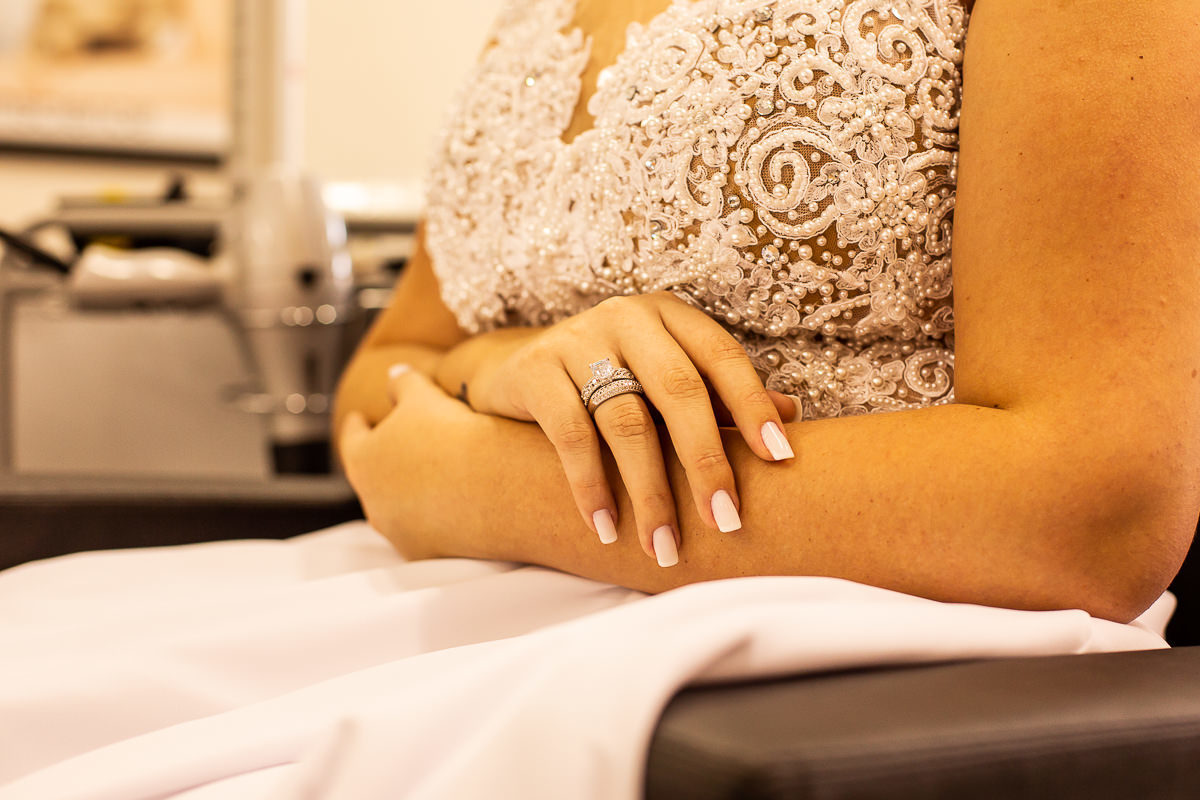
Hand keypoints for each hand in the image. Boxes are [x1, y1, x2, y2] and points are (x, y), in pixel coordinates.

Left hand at [339, 365, 482, 559]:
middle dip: (383, 461)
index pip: (353, 438)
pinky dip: (431, 517)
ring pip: (395, 508)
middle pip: (372, 477)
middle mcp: (373, 501)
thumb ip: (403, 383)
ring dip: (406, 493)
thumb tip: (395, 374)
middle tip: (397, 447)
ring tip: (429, 476)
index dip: (358, 425)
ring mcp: (398, 531)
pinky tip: (452, 503)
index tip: (360, 419)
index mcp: (364, 460)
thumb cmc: (455, 437)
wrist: (498, 488)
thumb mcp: (424, 396)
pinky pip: (423, 531)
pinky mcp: (426, 552)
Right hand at [465, 292, 796, 565]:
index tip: (780, 458)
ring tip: (663, 546)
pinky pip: (571, 435)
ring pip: (626, 421)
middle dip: (705, 462)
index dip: (753, 405)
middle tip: (725, 521)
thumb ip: (721, 396)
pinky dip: (590, 487)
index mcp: (671, 316)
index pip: (722, 357)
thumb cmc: (613, 379)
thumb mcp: (665, 378)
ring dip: (649, 492)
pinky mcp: (536, 369)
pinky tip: (606, 529)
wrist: (518, 367)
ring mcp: (578, 340)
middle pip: (678, 390)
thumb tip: (794, 416)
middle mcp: (627, 318)